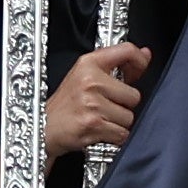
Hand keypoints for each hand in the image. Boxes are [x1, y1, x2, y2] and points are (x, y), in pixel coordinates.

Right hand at [36, 44, 152, 163]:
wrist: (42, 128)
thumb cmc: (64, 105)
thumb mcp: (83, 75)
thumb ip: (115, 64)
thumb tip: (145, 54)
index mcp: (88, 64)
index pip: (125, 50)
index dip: (139, 60)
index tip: (140, 66)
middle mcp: (91, 81)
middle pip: (134, 95)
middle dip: (123, 105)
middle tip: (105, 106)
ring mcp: (93, 103)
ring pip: (129, 117)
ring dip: (118, 123)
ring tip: (100, 119)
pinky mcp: (94, 124)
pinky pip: (122, 133)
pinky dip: (114, 136)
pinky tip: (99, 130)